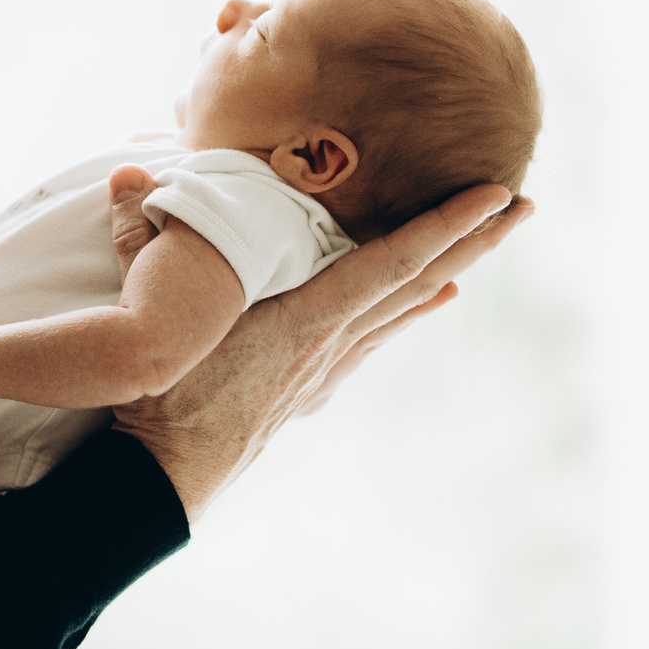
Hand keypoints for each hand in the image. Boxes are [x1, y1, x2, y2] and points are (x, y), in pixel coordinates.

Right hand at [105, 183, 533, 520]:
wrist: (166, 473)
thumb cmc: (163, 394)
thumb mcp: (157, 312)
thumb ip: (143, 240)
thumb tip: (125, 175)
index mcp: (306, 316)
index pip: (393, 259)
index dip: (447, 224)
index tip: (497, 195)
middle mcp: (330, 341)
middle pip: (417, 281)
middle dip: (472, 241)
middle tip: (523, 208)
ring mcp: (324, 368)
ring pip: (401, 310)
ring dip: (446, 272)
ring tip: (482, 247)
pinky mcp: (309, 387)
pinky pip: (374, 337)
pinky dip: (407, 311)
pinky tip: (425, 303)